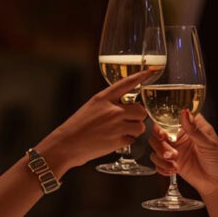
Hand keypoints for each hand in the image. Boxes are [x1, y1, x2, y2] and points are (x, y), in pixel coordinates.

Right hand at [37, 71, 151, 172]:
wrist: (66, 145)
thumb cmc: (76, 128)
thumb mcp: (90, 108)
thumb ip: (108, 104)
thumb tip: (124, 107)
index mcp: (103, 98)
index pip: (126, 84)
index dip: (140, 77)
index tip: (151, 71)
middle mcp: (112, 110)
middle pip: (140, 109)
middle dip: (137, 116)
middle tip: (127, 121)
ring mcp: (116, 125)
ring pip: (140, 125)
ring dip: (134, 130)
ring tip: (120, 132)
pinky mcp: (118, 140)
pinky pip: (133, 139)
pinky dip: (127, 140)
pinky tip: (114, 141)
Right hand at [148, 112, 217, 196]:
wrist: (217, 183)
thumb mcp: (209, 143)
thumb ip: (194, 129)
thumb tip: (185, 113)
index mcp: (191, 126)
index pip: (172, 117)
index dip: (163, 121)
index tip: (164, 132)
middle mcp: (180, 135)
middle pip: (159, 132)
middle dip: (160, 143)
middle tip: (169, 152)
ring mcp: (174, 148)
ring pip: (156, 146)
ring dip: (161, 155)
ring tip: (174, 162)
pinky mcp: (171, 162)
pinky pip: (157, 162)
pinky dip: (162, 166)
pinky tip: (173, 170)